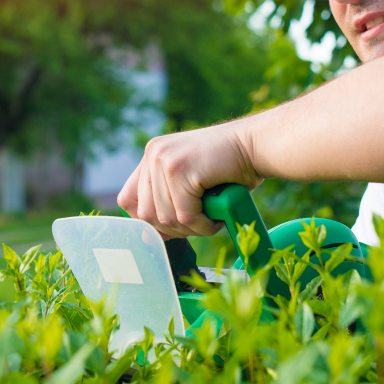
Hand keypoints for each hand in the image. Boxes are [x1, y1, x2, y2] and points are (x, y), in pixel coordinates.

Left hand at [117, 119, 261, 237]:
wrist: (256, 145)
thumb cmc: (230, 169)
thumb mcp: (188, 183)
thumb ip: (167, 200)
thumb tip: (147, 238)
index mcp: (151, 155)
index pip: (127, 200)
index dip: (148, 221)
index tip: (172, 228)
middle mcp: (152, 154)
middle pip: (145, 214)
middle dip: (173, 229)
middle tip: (198, 225)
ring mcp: (164, 159)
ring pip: (165, 217)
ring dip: (191, 229)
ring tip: (210, 220)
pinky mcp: (180, 169)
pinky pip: (186, 215)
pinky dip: (203, 226)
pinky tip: (216, 218)